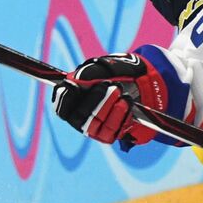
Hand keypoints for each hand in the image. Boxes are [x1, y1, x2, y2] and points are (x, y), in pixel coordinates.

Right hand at [51, 53, 168, 147]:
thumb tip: (75, 81)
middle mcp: (80, 116)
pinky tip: (126, 103)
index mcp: (73, 99)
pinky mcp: (109, 135)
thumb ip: (88, 73)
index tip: (75, 86)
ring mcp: (94, 127)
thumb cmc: (117, 72)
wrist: (141, 80)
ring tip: (121, 93)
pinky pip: (110, 132)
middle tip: (112, 87)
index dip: (64, 99)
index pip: (61, 106)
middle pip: (79, 117)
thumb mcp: (103, 67)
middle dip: (95, 101)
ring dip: (108, 108)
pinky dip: (119, 117)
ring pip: (94, 126)